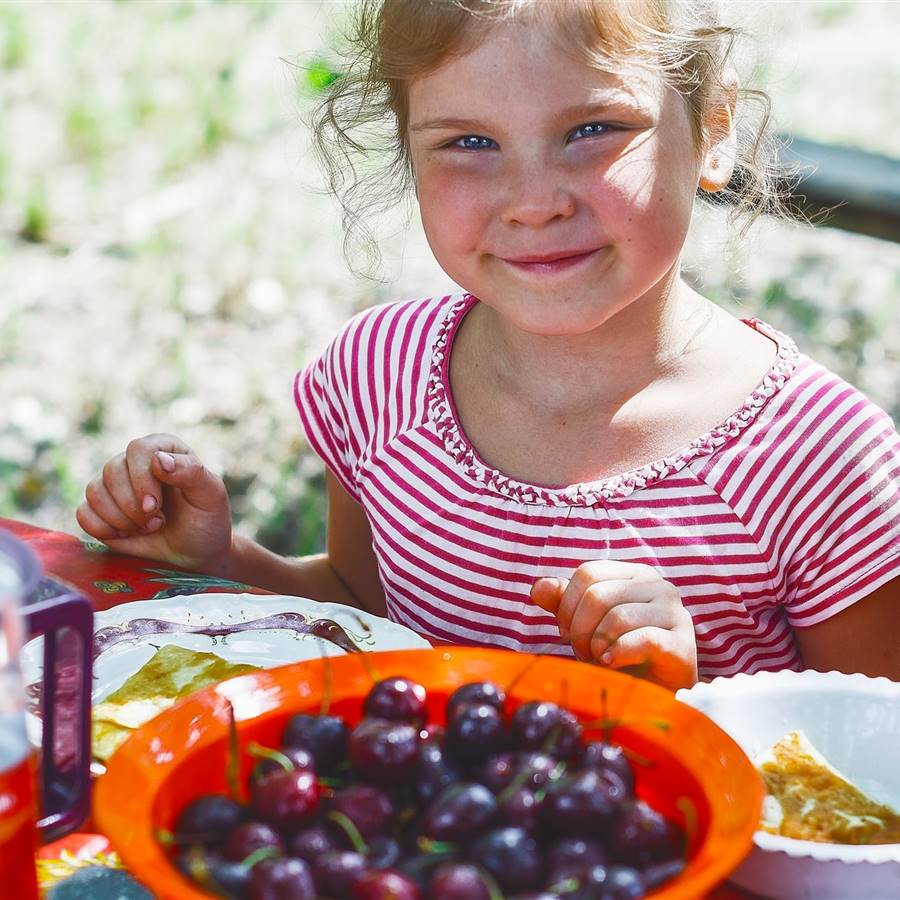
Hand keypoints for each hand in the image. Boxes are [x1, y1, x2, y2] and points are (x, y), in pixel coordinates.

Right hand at [76, 433, 232, 573]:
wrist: (196, 553)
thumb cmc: (206, 520)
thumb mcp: (210, 495)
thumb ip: (191, 472)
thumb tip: (158, 459)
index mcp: (163, 448)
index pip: (139, 449)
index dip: (142, 479)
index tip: (155, 506)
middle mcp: (135, 461)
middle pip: (112, 470)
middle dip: (132, 505)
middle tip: (157, 522)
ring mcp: (115, 485)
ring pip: (95, 492)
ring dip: (121, 519)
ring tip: (148, 528)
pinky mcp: (100, 509)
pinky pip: (83, 513)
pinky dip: (104, 529)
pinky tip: (128, 534)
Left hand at [530, 560, 697, 690]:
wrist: (655, 697)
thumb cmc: (618, 655)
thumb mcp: (585, 625)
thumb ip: (562, 602)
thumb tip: (538, 587)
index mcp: (635, 574)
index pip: (588, 572)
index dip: (567, 605)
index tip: (565, 633)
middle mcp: (660, 586)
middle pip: (598, 595)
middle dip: (579, 630)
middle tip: (582, 653)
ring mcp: (676, 614)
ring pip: (618, 617)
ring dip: (597, 646)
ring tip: (598, 661)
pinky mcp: (683, 645)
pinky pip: (644, 639)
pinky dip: (618, 654)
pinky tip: (610, 664)